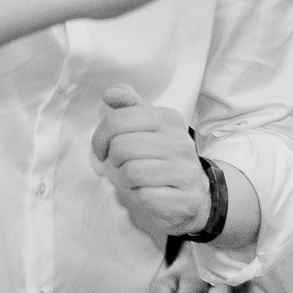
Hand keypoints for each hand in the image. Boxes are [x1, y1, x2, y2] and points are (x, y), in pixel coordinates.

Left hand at [92, 85, 207, 238]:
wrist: (192, 192)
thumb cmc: (160, 156)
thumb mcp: (146, 126)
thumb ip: (128, 106)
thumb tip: (109, 93)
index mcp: (168, 119)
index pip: (119, 120)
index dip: (100, 137)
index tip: (102, 149)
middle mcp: (180, 142)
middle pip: (122, 147)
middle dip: (113, 161)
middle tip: (119, 166)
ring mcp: (185, 171)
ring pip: (131, 172)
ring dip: (123, 180)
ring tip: (132, 179)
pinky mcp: (185, 198)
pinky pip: (144, 196)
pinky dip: (137, 197)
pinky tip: (146, 193)